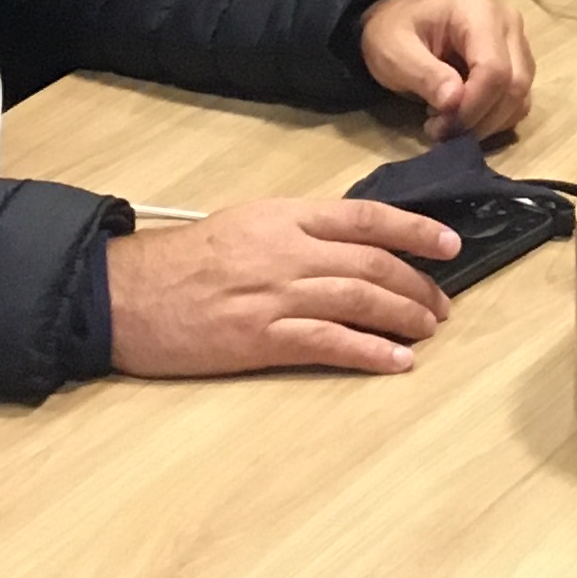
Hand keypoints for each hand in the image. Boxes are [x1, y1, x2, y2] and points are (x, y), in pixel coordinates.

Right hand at [107, 198, 457, 376]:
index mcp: (284, 216)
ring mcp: (276, 296)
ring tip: (429, 329)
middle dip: (416, 284)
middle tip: (441, 303)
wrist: (128, 295)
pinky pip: (329, 344)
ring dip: (404, 316)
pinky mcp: (261, 339)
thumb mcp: (246, 223)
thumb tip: (352, 243)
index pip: (365, 217)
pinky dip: (370, 352)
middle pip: (371, 264)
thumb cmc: (184, 260)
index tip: (449, 245)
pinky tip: (397, 361)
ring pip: (359, 301)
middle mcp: (287, 251)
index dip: (414, 231)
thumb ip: (297, 229)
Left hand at [357, 0, 532, 140]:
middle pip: (514, 85)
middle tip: (440, 131)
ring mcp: (517, 44)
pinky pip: (518, 102)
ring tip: (447, 121)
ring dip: (487, 123)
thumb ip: (425, 75)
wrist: (397, 21)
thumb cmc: (393, 33)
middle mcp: (508, 24)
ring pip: (520, 98)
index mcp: (479, 13)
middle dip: (479, 120)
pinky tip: (463, 115)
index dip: (472, 107)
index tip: (440, 128)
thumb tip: (454, 102)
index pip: (494, 69)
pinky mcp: (518, 64)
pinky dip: (494, 120)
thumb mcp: (396, 53)